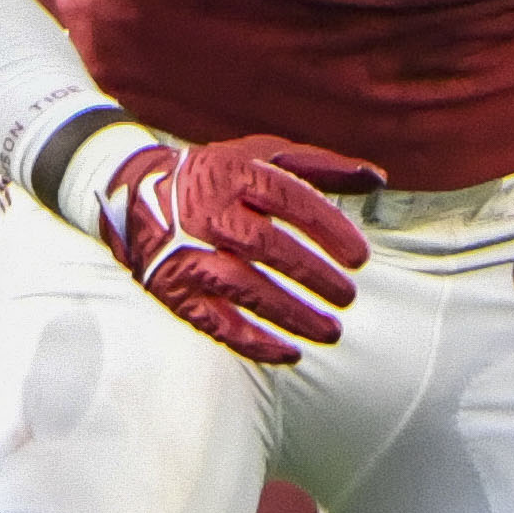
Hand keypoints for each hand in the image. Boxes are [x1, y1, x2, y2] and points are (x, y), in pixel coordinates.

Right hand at [96, 132, 383, 365]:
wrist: (134, 193)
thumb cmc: (221, 176)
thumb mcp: (264, 158)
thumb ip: (322, 168)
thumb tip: (380, 179)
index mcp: (234, 174)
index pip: (288, 200)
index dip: (328, 229)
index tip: (360, 258)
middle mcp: (207, 213)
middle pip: (266, 247)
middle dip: (313, 275)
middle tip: (348, 297)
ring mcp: (187, 254)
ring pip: (242, 288)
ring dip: (291, 315)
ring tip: (332, 332)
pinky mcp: (174, 290)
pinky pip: (214, 322)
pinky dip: (252, 343)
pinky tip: (290, 354)